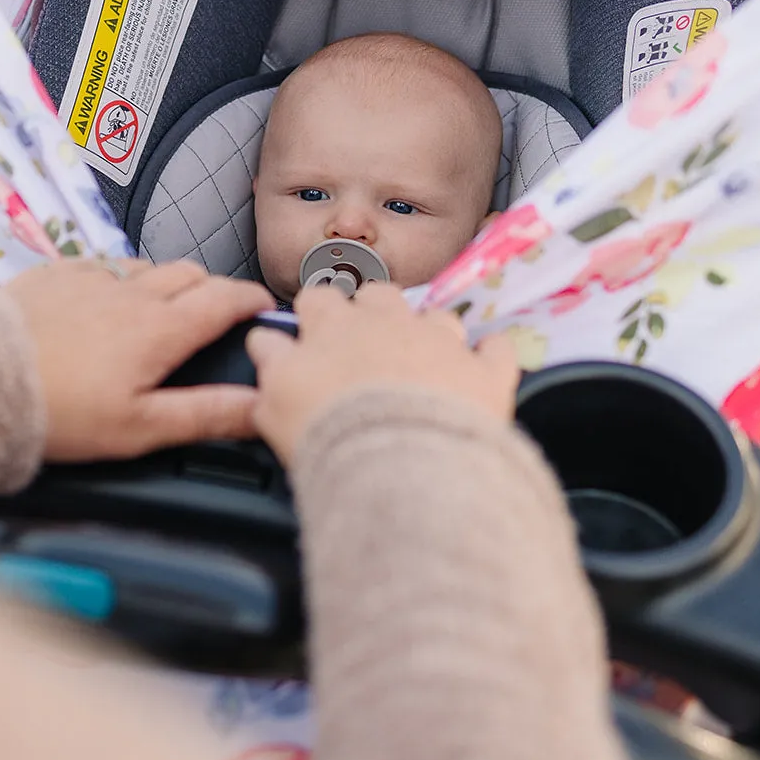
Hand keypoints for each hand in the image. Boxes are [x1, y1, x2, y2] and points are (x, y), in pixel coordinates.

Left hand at [6, 258, 272, 462]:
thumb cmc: (58, 412)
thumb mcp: (139, 428)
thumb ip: (204, 414)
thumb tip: (257, 406)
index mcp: (160, 329)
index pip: (225, 299)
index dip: (253, 300)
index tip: (264, 307)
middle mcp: (130, 293)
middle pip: (190, 273)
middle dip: (213, 288)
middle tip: (218, 313)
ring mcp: (89, 279)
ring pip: (146, 267)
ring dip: (165, 282)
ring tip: (161, 310)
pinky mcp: (52, 275)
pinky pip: (99, 266)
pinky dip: (116, 280)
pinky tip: (103, 303)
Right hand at [246, 286, 518, 466]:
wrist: (399, 463)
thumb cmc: (330, 432)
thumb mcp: (275, 400)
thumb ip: (270, 362)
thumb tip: (263, 340)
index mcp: (335, 326)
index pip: (319, 297)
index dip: (316, 312)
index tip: (314, 330)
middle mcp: (390, 322)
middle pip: (379, 295)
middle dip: (373, 312)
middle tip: (368, 345)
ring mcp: (442, 342)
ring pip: (437, 315)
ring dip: (430, 332)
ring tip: (424, 362)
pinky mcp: (484, 371)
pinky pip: (496, 349)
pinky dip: (489, 355)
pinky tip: (483, 365)